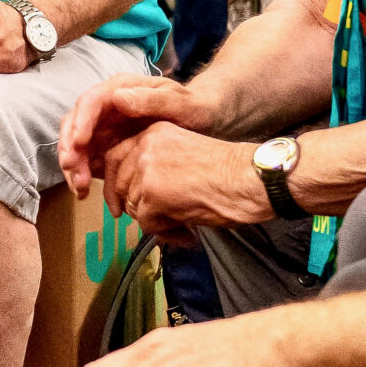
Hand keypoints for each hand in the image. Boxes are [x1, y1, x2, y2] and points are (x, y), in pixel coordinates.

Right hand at [57, 74, 213, 194]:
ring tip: (80, 187)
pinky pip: (86, 161)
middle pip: (75, 123)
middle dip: (70, 148)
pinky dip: (81, 176)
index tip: (79, 143)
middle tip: (74, 171)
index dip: (81, 122)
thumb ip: (152, 100)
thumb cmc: (194, 108)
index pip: (91, 101)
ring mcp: (104, 128)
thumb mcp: (180, 102)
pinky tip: (84, 193)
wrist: (204, 123)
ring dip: (73, 166)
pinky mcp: (106, 148)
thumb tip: (117, 98)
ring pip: (76, 145)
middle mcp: (106, 108)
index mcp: (121, 89)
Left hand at [103, 122, 272, 241]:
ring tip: (182, 226)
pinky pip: (148, 225)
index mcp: (153, 133)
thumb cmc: (229, 172)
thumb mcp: (185, 155)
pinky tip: (187, 233)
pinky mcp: (153, 195)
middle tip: (159, 221)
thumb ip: (157, 169)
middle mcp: (145, 146)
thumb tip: (138, 201)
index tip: (119, 206)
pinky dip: (167, 234)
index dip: (114, 186)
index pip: (114, 158)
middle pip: (121, 185)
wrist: (251, 179)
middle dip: (136, 209)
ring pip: (134, 208)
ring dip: (156, 223)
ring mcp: (147, 170)